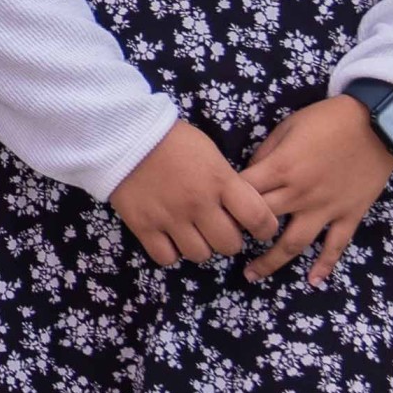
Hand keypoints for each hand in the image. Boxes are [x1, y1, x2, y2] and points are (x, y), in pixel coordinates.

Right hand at [106, 117, 281, 269]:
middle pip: (229, 245)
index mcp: (220, 181)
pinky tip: (170, 238)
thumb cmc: (174, 140)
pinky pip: (167, 258)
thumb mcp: (212, 153)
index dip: (265, 228)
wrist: (127, 134)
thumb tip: (238, 211)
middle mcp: (199, 204)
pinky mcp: (144, 227)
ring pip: (200, 255)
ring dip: (201, 247)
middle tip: (220, 229)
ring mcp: (170, 218)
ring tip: (193, 233)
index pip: (258, 218)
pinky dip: (171, 252)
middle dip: (229, 240)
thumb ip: (227, 183)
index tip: (260, 228)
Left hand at [235, 97, 392, 283]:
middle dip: (240, 234)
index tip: (215, 211)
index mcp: (281, 168)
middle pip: (261, 222)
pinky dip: (324, 265)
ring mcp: (325, 208)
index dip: (226, 203)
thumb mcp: (288, 126)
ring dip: (270, 262)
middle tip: (224, 244)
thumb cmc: (329, 119)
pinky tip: (312, 281)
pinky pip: (335, 246)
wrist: (378, 122)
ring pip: (293, 244)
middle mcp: (299, 194)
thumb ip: (266, 153)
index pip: (244, 193)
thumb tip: (248, 175)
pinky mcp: (348, 215)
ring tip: (251, 275)